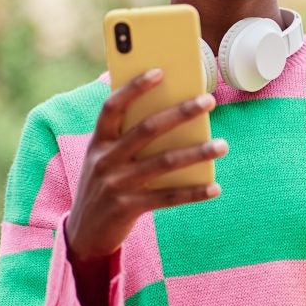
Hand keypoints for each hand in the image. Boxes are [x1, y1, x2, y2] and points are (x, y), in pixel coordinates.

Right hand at [65, 69, 226, 267]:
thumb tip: (173, 113)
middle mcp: (105, 160)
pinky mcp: (128, 208)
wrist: (83, 234)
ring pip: (163, 163)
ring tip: (222, 145)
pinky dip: (193, 193)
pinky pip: (167, 198)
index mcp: (98, 142)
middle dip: (180, 112)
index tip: (160, 71)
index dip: (134, 87)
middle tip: (209, 101)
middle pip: (147, 130)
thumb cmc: (104, 185)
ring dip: (196, 153)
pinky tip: (215, 187)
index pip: (112, 107)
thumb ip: (128, 138)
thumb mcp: (106, 159)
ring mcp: (116, 185)